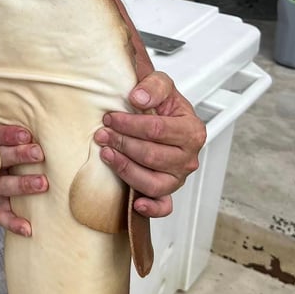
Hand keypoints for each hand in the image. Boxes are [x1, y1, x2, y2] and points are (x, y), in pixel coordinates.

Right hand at [0, 124, 47, 236]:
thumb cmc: (5, 152)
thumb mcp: (6, 139)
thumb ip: (23, 132)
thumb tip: (61, 118)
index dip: (9, 135)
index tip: (26, 135)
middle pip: (1, 158)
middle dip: (20, 155)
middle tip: (39, 154)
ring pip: (3, 185)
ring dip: (22, 184)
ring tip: (43, 183)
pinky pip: (2, 215)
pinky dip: (13, 222)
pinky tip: (27, 228)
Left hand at [95, 71, 205, 218]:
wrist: (166, 119)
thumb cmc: (164, 106)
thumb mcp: (163, 85)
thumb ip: (154, 85)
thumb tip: (138, 97)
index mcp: (192, 131)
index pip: (157, 130)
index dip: (130, 124)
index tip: (110, 118)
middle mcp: (188, 157)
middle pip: (151, 156)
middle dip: (122, 144)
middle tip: (102, 135)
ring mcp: (178, 178)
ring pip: (152, 182)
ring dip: (125, 169)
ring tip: (106, 154)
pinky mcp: (168, 192)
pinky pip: (163, 206)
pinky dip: (151, 208)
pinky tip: (136, 203)